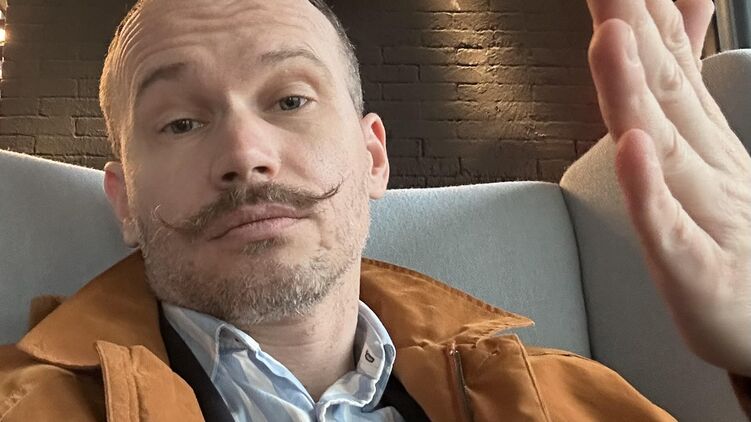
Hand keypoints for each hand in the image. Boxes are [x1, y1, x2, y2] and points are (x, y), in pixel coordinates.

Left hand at [585, 0, 750, 375]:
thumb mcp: (709, 160)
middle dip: (632, 30)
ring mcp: (706, 217)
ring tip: (612, 37)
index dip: (640, 17)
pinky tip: (634, 147)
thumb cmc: (734, 244)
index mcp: (702, 145)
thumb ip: (687, 90)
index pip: (667, 68)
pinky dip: (649, 187)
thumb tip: (679, 20)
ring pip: (664, 147)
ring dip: (634, 92)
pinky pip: (669, 227)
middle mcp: (705, 170)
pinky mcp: (700, 271)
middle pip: (663, 90)